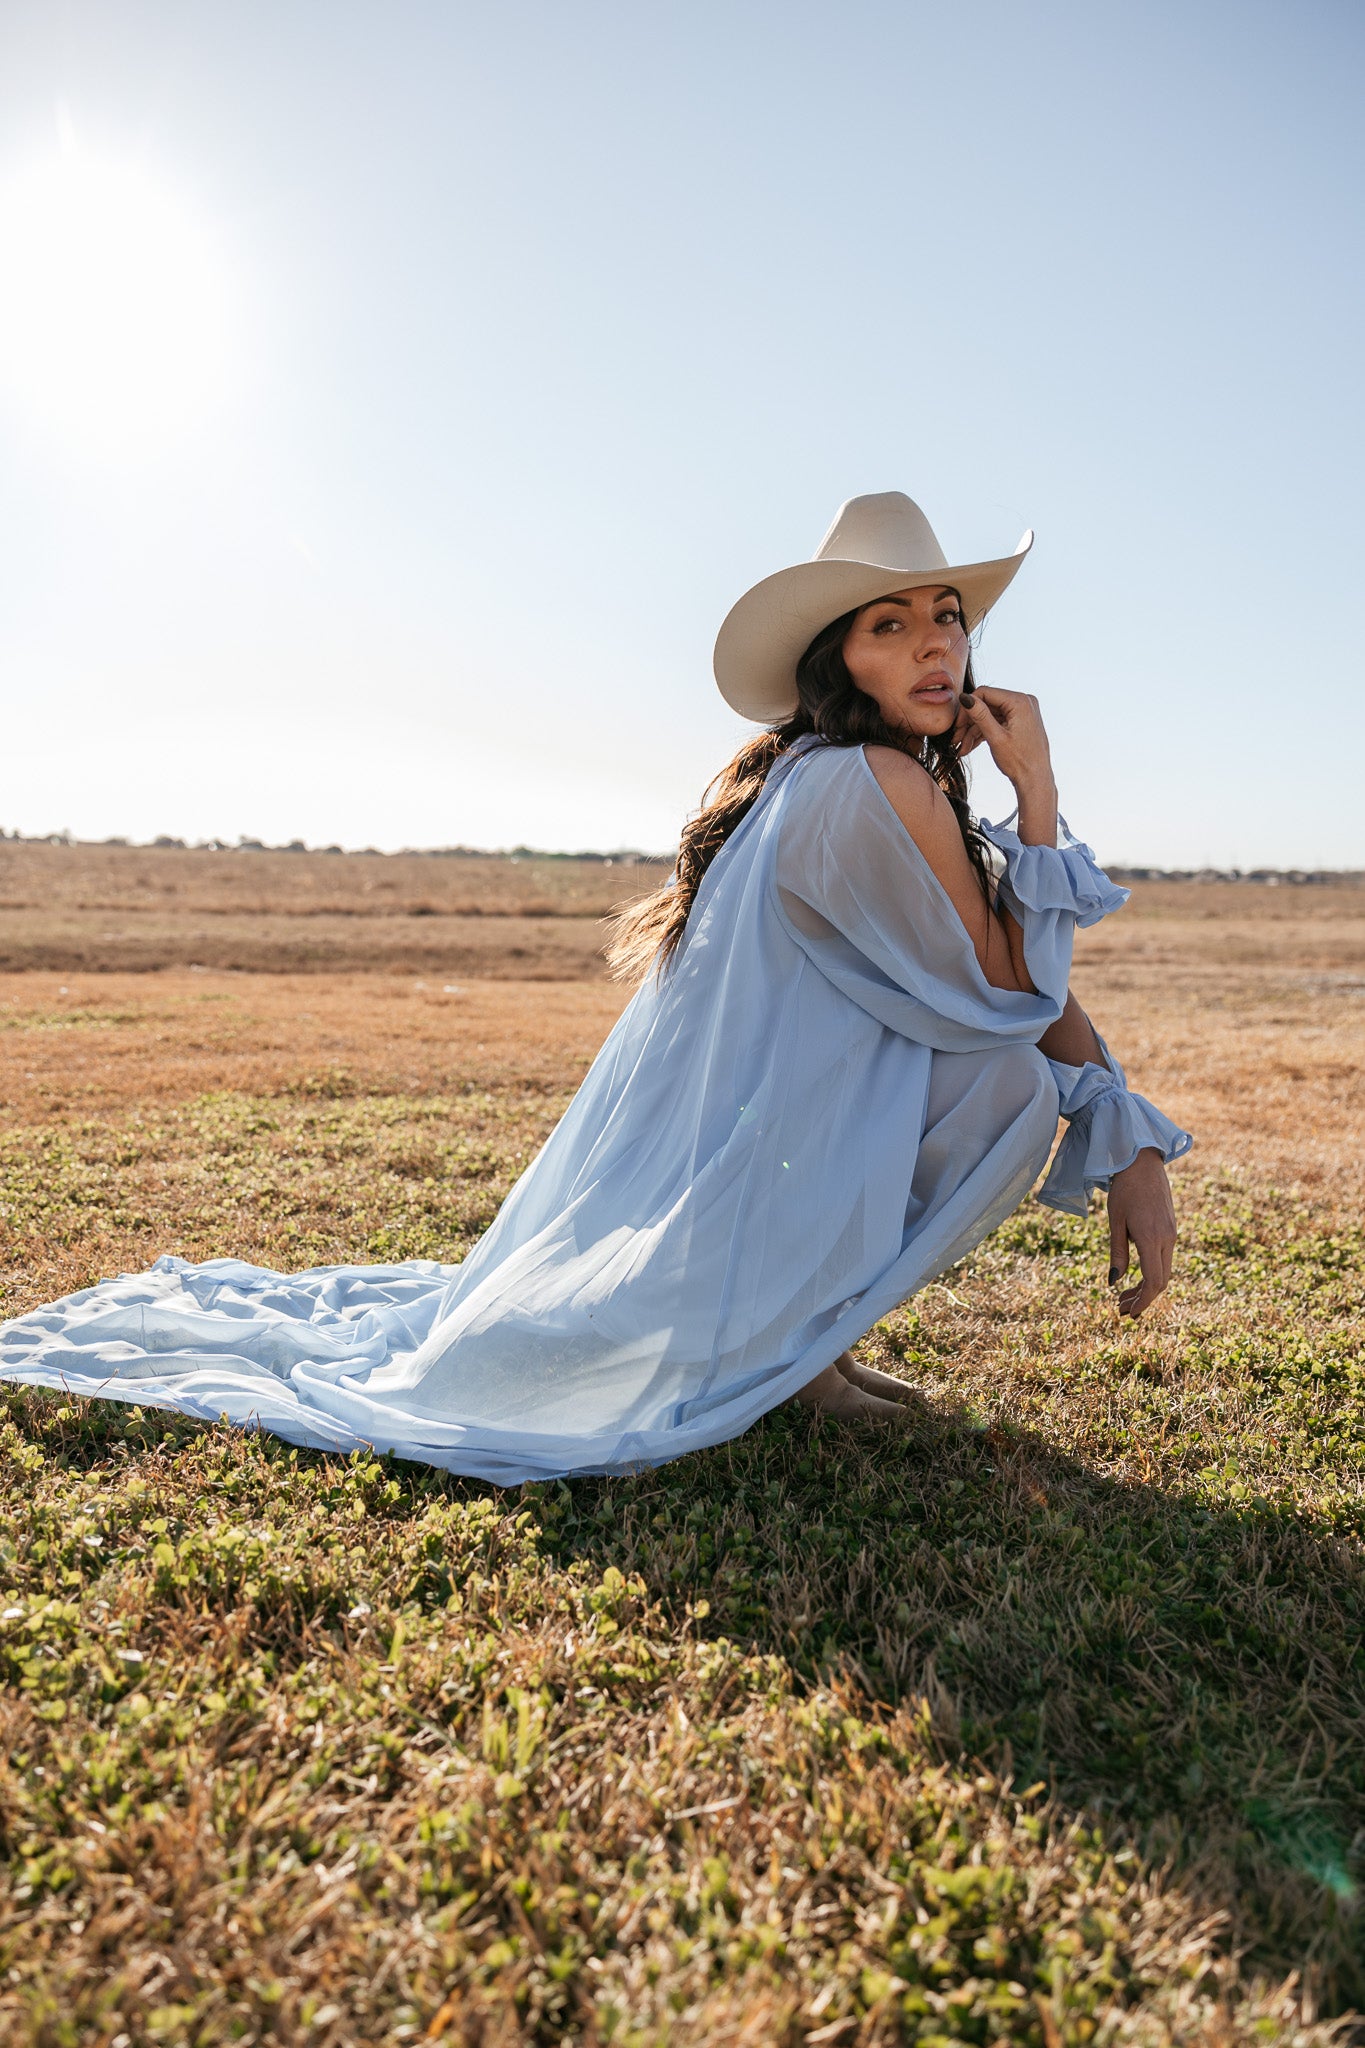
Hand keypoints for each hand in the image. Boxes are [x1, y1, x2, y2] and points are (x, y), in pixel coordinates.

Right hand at [954, 686, 1053, 790]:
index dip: (967, 708)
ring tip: (963, 748)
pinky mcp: (1020, 721)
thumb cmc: (1020, 761)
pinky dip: (985, 733)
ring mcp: (1022, 712)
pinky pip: (997, 722)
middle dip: (970, 723)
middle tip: (956, 739)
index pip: (985, 693)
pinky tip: (971, 746)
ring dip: (974, 731)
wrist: (1035, 780)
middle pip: (987, 705)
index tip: (956, 726)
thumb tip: (965, 697)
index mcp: (1020, 701)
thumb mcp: (996, 737)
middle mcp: (1024, 702)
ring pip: (990, 715)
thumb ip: (980, 715)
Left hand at [1106, 1148, 1176, 1317]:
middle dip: (1142, 1299)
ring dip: (1146, 1287)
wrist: (1143, 1162)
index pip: (1153, 1282)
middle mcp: (1167, 1239)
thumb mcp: (1115, 1222)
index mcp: (1152, 1238)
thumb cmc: (1124, 1190)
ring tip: (1124, 1298)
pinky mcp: (1170, 1229)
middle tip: (1121, 1310)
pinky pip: (1164, 1259)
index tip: (1128, 1314)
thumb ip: (1117, 1253)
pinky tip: (1136, 1276)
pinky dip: (1152, 1273)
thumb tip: (1114, 1283)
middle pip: (1161, 1281)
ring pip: (1164, 1271)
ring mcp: (1171, 1234)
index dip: (1142, 1302)